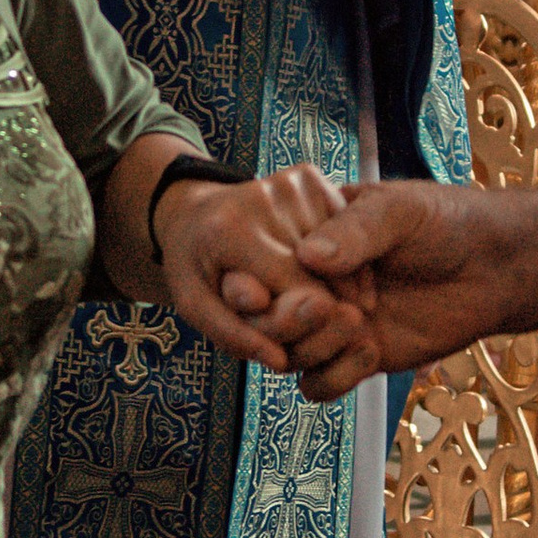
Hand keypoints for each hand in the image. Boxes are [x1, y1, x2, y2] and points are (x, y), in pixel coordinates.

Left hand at [155, 163, 373, 373]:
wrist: (193, 212)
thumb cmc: (195, 265)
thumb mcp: (194, 306)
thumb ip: (234, 335)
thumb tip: (280, 361)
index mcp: (232, 231)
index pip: (298, 292)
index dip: (303, 325)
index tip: (294, 340)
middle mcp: (267, 197)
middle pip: (323, 275)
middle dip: (316, 307)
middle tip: (293, 314)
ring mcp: (293, 182)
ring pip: (341, 256)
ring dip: (332, 286)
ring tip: (300, 290)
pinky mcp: (310, 177)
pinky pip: (343, 234)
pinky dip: (338, 261)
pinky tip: (316, 270)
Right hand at [279, 180, 519, 400]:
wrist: (497, 266)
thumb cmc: (447, 222)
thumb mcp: (400, 210)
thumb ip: (356, 230)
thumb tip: (308, 256)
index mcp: (310, 237)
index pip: (260, 263)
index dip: (257, 277)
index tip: (263, 286)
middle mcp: (313, 285)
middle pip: (264, 316)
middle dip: (282, 319)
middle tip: (319, 307)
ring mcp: (332, 324)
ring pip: (288, 354)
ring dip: (313, 346)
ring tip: (359, 323)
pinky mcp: (357, 358)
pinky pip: (319, 384)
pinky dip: (334, 377)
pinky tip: (372, 350)